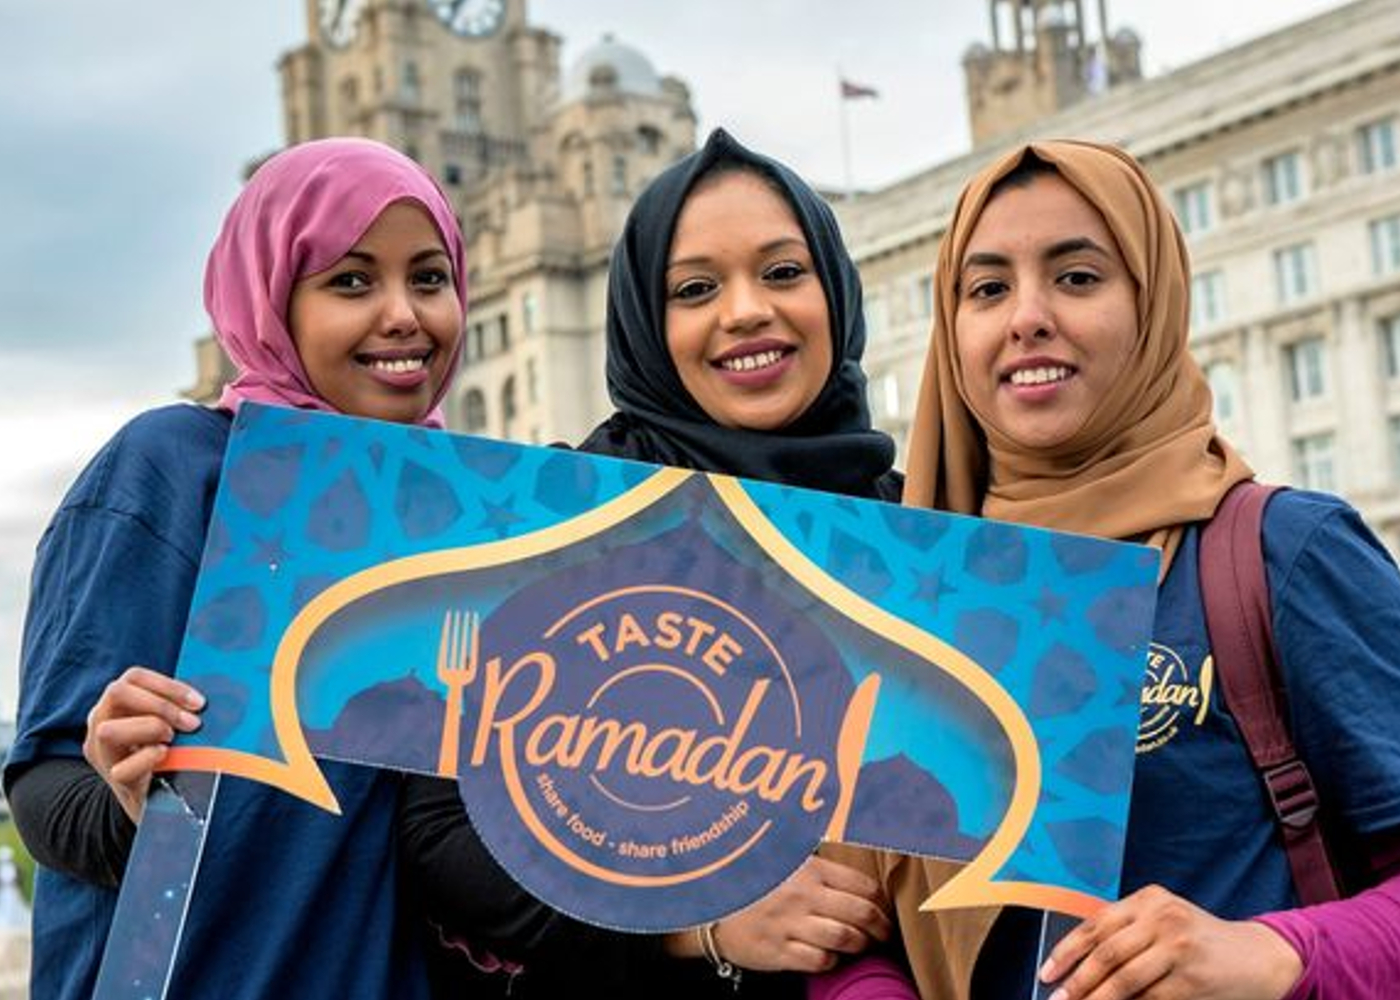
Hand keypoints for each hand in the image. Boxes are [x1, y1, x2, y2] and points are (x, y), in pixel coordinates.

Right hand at [84, 666, 204, 823]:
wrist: (157, 800)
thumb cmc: (169, 753)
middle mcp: (101, 723)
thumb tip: (203, 699)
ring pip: (108, 730)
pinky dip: (147, 759)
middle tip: (192, 723)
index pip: (134, 677)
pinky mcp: (113, 781)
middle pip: (117, 692)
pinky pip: (123, 769)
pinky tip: (166, 756)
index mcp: (117, 704)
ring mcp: (102, 753)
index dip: (168, 685)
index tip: (198, 702)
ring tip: (172, 738)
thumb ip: (177, 708)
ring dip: (149, 728)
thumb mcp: (169, 725)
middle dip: (161, 704)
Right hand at [666, 855, 891, 973]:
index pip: (863, 886)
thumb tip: (854, 854)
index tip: (884, 911)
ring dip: (860, 945)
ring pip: (844, 939)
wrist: (714, 909)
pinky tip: (831, 956)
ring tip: (860, 945)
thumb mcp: (788, 861)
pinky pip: (819, 961)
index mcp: (810, 870)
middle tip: (882, 934)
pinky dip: (833, 961)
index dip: (881, 903)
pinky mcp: (779, 951)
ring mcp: (790, 924)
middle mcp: (802, 895)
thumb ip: (821, 862)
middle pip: (861, 914)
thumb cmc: (760, 885)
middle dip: (880, 928)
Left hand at [1040, 884, 1302, 999]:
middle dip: (1077, 982)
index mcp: (1148, 899)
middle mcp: (1162, 918)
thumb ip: (1126, 933)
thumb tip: (1075, 966)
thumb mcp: (1163, 921)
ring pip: (1124, 980)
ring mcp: (1179, 948)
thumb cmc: (1198, 941)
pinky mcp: (1193, 979)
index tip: (1046, 974)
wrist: (1257, 957)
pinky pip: (1150, 999)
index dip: (1066, 952)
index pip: (1095, 925)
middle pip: (1106, 954)